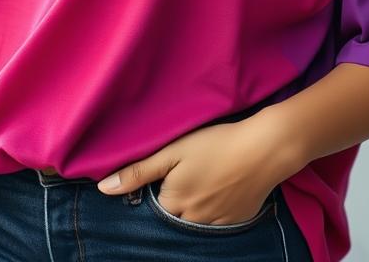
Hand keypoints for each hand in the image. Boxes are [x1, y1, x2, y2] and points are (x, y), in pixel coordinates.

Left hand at [95, 109, 300, 225]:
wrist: (265, 148)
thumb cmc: (216, 143)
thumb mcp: (174, 150)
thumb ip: (138, 171)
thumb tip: (103, 189)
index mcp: (174, 203)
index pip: (153, 207)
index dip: (158, 188)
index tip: (169, 170)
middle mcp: (193, 221)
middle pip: (174, 217)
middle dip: (175, 201)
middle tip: (189, 174)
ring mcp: (216, 225)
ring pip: (194, 223)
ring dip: (194, 207)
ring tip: (205, 179)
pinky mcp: (236, 222)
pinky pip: (216, 224)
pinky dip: (214, 210)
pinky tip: (221, 187)